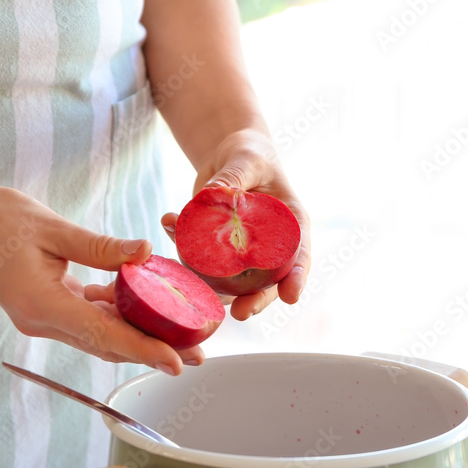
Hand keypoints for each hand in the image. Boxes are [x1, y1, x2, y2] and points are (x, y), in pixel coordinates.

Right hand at [0, 181, 203, 374]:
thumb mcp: (51, 228)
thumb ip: (100, 247)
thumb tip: (146, 253)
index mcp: (43, 304)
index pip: (104, 334)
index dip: (144, 351)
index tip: (177, 363)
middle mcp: (43, 321)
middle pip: (108, 343)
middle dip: (153, 350)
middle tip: (197, 353)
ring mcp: (41, 317)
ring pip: (98, 335)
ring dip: (137, 336)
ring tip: (180, 333)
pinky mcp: (43, 307)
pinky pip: (85, 318)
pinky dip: (114, 315)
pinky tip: (141, 302)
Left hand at [161, 129, 310, 320]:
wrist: (228, 156)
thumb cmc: (249, 153)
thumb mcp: (246, 159)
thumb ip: (234, 177)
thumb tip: (215, 195)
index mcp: (291, 224)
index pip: (300, 256)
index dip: (297, 278)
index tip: (291, 296)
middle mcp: (269, 246)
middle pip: (267, 281)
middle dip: (256, 300)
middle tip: (241, 314)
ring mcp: (242, 254)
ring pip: (232, 282)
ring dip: (212, 288)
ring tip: (192, 283)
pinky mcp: (217, 252)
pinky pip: (201, 261)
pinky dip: (182, 251)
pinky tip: (168, 223)